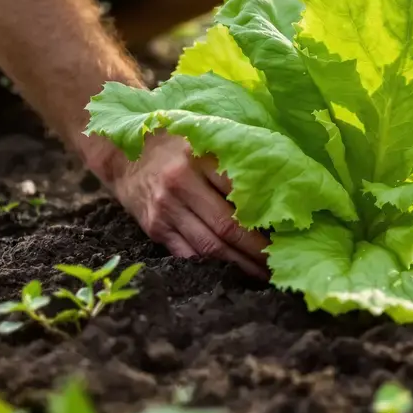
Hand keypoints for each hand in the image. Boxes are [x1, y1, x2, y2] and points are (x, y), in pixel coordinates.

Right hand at [105, 133, 270, 278]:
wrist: (121, 153)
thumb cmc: (175, 143)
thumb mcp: (203, 138)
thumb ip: (233, 157)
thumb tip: (279, 182)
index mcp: (198, 157)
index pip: (240, 190)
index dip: (267, 213)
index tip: (291, 226)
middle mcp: (180, 184)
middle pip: (227, 226)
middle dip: (258, 250)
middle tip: (282, 261)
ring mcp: (165, 209)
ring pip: (209, 247)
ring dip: (239, 265)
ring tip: (263, 274)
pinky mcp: (155, 228)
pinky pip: (187, 254)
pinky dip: (212, 266)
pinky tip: (232, 273)